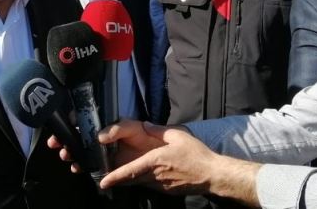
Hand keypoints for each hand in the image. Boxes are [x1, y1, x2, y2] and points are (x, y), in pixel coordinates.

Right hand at [47, 119, 168, 173]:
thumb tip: (99, 136)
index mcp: (112, 127)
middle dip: (67, 138)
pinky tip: (76, 167)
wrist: (170, 160)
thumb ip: (118, 128)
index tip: (66, 122)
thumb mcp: (136, 127)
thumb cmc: (153, 138)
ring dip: (71, 153)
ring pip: (84, 153)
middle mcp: (107, 140)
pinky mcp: (111, 168)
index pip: (90, 120)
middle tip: (55, 142)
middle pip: (82, 138)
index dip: (75, 120)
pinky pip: (93, 168)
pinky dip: (83, 167)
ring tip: (65, 155)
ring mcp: (107, 154)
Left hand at [99, 121, 217, 194]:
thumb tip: (145, 125)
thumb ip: (159, 130)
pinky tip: (144, 176)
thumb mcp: (178, 136)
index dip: (115, 177)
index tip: (103, 182)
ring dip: (129, 180)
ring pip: (140, 183)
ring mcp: (161, 185)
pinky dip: (143, 181)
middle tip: (104, 180)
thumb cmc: (196, 155)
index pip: (130, 170)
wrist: (212, 175)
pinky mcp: (167, 190)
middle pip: (131, 180)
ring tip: (118, 177)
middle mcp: (155, 176)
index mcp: (155, 162)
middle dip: (117, 180)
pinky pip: (150, 186)